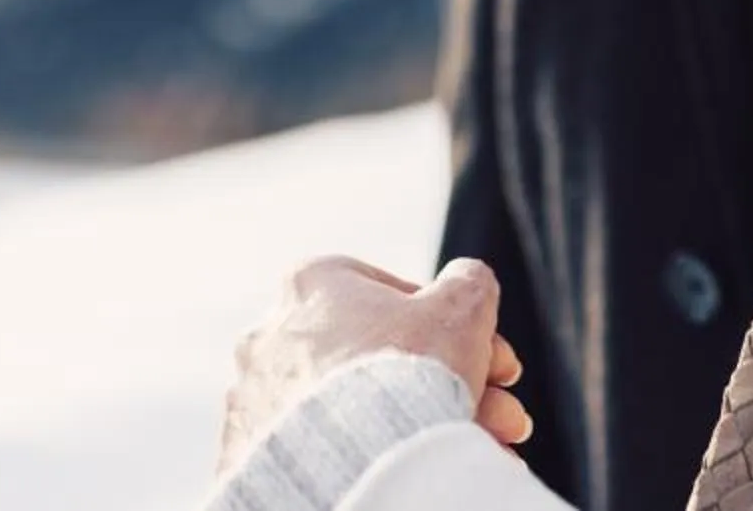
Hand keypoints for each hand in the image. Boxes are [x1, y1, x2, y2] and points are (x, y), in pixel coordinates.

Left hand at [217, 256, 530, 477]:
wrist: (358, 464)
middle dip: (451, 387)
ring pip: (359, 410)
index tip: (495, 365)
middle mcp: (272, 334)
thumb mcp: (463, 306)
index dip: (459, 330)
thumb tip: (468, 281)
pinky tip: (424, 473)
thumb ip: (468, 282)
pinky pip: (328, 452)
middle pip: (383, 360)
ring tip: (484, 454)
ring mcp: (256, 399)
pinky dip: (374, 457)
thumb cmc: (409, 372)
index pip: (397, 299)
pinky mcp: (249, 456)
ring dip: (423, 427)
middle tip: (503, 420)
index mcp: (312, 283)